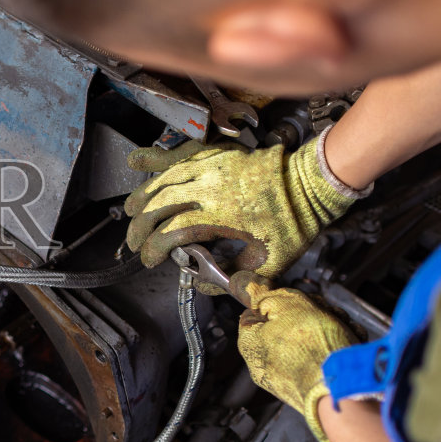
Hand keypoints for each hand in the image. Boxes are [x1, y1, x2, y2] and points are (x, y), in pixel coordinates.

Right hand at [124, 137, 356, 286]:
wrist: (311, 184)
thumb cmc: (293, 222)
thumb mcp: (269, 262)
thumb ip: (235, 277)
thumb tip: (205, 286)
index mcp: (219, 215)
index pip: (172, 232)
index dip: (154, 249)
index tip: (151, 260)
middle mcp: (209, 188)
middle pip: (159, 204)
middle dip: (141, 226)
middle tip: (134, 241)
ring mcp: (211, 167)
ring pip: (164, 178)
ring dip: (142, 195)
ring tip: (128, 210)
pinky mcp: (216, 155)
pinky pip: (180, 155)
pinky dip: (157, 160)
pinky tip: (139, 162)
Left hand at [234, 276, 353, 441]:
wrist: (345, 389)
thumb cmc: (314, 350)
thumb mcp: (288, 306)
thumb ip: (267, 295)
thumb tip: (248, 286)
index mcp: (251, 344)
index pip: (252, 314)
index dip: (273, 300)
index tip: (291, 297)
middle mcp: (266, 364)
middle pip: (285, 324)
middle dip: (310, 312)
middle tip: (323, 311)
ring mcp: (291, 376)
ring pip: (309, 338)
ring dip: (330, 326)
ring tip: (341, 328)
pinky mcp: (314, 385)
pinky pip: (324, 357)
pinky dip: (339, 347)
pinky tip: (349, 344)